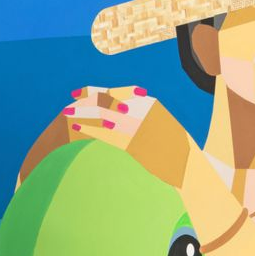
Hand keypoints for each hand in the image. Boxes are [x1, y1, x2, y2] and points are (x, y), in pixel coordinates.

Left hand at [60, 85, 199, 190]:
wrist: (188, 164)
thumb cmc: (174, 149)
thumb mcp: (160, 126)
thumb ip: (142, 118)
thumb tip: (123, 117)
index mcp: (149, 103)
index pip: (117, 92)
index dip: (95, 91)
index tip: (79, 92)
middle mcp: (142, 109)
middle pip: (107, 99)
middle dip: (86, 100)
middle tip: (68, 102)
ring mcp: (137, 125)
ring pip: (103, 113)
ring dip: (83, 111)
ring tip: (66, 112)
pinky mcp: (133, 142)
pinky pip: (105, 133)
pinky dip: (89, 128)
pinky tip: (76, 126)